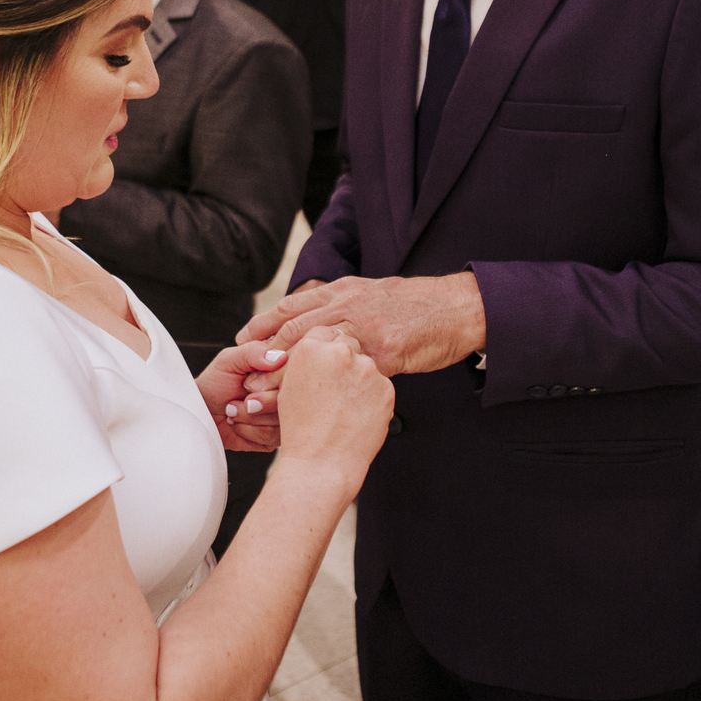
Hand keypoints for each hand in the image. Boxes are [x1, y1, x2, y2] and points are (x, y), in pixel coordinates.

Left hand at [197, 339, 284, 452]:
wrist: (202, 412)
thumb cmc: (215, 382)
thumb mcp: (229, 360)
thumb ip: (254, 352)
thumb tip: (281, 357)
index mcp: (281, 366)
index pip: (297, 371)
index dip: (273, 380)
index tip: (249, 383)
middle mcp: (287, 391)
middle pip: (292, 398)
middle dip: (260, 400)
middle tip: (242, 397)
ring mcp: (285, 415)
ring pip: (283, 419)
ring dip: (250, 416)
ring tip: (234, 409)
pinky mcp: (277, 437)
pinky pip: (272, 437)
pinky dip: (248, 431)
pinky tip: (238, 423)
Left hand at [240, 272, 485, 374]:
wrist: (458, 308)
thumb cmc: (417, 305)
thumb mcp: (373, 292)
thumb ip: (344, 304)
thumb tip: (317, 315)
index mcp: (344, 291)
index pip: (293, 307)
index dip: (264, 324)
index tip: (242, 340)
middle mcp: (348, 305)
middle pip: (294, 330)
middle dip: (264, 355)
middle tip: (242, 376)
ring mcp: (364, 329)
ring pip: (312, 352)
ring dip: (283, 376)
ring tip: (260, 397)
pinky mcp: (383, 353)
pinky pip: (344, 376)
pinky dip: (321, 392)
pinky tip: (308, 408)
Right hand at [274, 327, 393, 492]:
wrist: (322, 462)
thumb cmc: (301, 429)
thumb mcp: (289, 387)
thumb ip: (304, 361)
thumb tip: (313, 349)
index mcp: (311, 348)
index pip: (325, 333)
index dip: (326, 350)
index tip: (326, 364)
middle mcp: (340, 353)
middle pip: (348, 344)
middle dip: (344, 361)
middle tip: (336, 387)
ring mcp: (366, 369)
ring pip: (366, 364)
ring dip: (359, 378)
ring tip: (345, 406)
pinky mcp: (386, 388)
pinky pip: (380, 385)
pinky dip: (373, 396)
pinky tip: (358, 414)